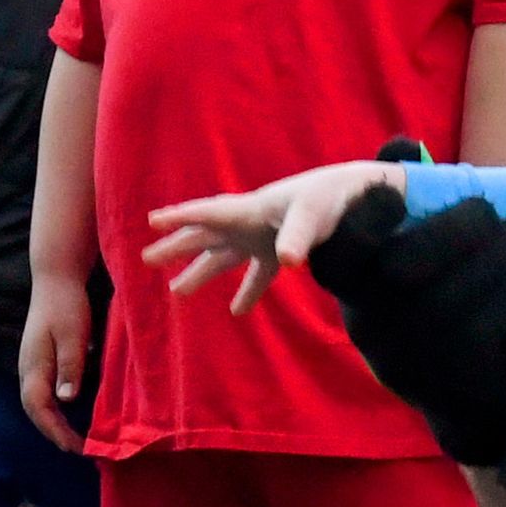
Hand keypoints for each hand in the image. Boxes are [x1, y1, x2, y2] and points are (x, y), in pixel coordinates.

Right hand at [20, 271, 95, 451]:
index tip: (74, 448)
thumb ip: (70, 367)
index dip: (56, 431)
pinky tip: (70, 411)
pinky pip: (43, 391)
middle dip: (53, 432)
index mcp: (34, 366)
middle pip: (35, 410)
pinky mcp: (40, 358)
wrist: (55, 279)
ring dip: (53, 422)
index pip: (40, 409)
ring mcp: (31, 363)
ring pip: (37, 402)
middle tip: (77, 449)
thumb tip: (66, 400)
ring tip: (73, 438)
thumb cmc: (67, 305)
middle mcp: (28, 368)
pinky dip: (54, 407)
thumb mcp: (73, 336)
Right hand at [143, 162, 402, 314]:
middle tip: (146, 259)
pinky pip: (257, 274)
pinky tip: (237, 311)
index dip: (181, 217)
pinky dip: (247, 291)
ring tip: (177, 291)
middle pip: (206, 235)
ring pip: (224, 256)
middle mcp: (252, 223)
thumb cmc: (333, 198)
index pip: (210, 214)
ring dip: (201, 272)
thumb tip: (287, 262)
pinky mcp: (281, 251)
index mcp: (252, 209)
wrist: (359, 195)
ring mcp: (264, 237)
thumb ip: (299, 237)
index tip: (153, 220)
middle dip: (176, 246)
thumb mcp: (315, 215)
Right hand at [308, 189, 505, 469]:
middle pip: (402, 269)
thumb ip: (402, 192)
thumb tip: (403, 146)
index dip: (359, 221)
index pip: (335, 253)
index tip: (393, 194)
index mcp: (350, 284)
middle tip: (491, 208)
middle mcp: (366, 322)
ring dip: (501, 254)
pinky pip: (483, 326)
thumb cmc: (432, 291)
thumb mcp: (406, 249)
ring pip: (451, 298)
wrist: (458, 387)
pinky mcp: (447, 375)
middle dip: (455, 228)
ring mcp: (404, 355)